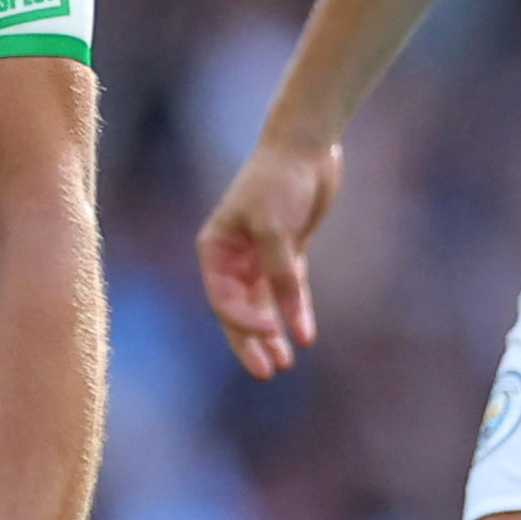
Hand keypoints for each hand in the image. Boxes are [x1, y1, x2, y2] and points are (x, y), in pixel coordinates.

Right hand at [196, 137, 340, 376]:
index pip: (222, 299)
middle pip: (237, 311)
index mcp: (215, 249)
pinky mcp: (286, 251)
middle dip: (251, 343)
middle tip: (267, 373)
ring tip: (283, 364)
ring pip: (262, 305)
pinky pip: (287, 291)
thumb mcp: (275, 229)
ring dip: (272, 333)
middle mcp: (232, 256)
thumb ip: (281, 276)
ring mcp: (259, 255)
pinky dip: (294, 312)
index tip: (271, 333)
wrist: (306, 146)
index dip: (243, 322)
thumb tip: (292, 324)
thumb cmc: (280, 181)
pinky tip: (304, 335)